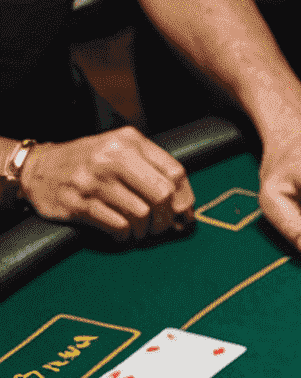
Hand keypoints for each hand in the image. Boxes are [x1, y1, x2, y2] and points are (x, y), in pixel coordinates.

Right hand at [18, 128, 193, 239]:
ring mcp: (93, 180)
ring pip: (142, 215)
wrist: (37, 168)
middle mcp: (110, 156)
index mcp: (127, 141)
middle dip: (167, 219)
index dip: (185, 200)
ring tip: (137, 230)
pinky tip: (121, 232)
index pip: (175, 173)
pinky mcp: (79, 203)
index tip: (181, 214)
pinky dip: (126, 236)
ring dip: (145, 231)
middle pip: (162, 195)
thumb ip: (152, 170)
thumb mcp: (119, 151)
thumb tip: (186, 209)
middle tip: (159, 227)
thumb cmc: (88, 165)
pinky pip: (119, 227)